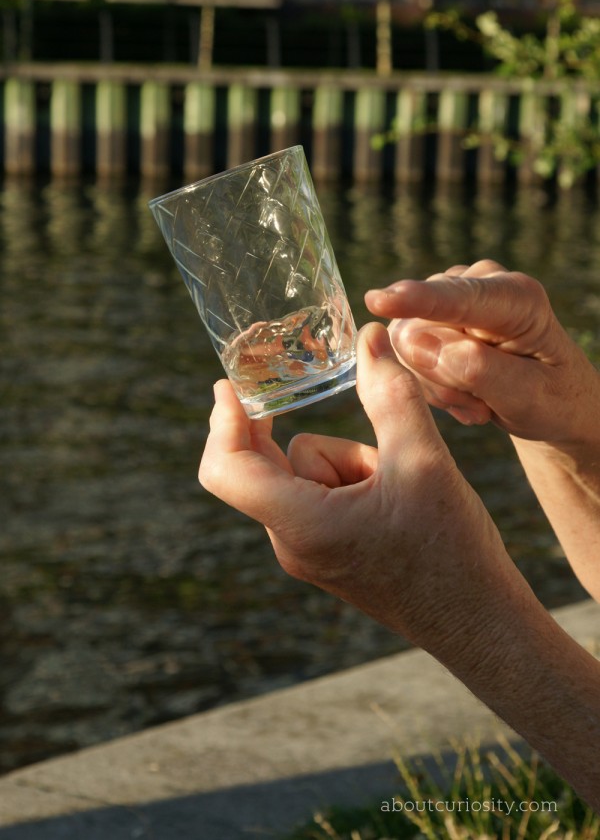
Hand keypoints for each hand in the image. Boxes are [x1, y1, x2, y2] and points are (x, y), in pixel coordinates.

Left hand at [199, 323, 512, 655]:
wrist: (480, 624)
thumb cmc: (452, 553)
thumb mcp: (423, 462)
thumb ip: (390, 394)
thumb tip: (369, 334)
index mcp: (301, 525)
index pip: (224, 470)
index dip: (221, 421)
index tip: (229, 382)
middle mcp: (293, 542)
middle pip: (270, 463)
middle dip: (310, 432)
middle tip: (318, 385)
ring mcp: (310, 550)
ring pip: (305, 471)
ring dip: (346, 458)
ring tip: (398, 481)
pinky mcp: (330, 550)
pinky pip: (323, 491)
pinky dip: (353, 475)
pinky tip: (397, 494)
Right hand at [365, 259, 599, 445]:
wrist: (551, 400)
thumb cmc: (550, 399)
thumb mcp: (529, 396)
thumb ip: (478, 369)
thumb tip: (416, 344)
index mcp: (517, 297)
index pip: (459, 299)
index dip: (417, 300)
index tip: (377, 301)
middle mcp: (479, 283)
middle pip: (418, 328)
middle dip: (440, 377)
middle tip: (480, 407)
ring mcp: (452, 294)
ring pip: (404, 342)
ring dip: (437, 384)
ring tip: (478, 401)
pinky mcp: (432, 312)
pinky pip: (401, 351)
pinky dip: (430, 382)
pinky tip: (464, 393)